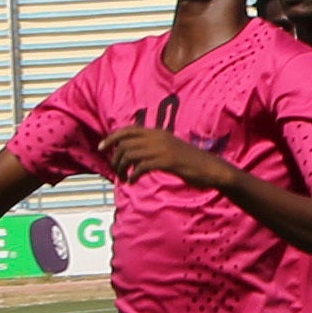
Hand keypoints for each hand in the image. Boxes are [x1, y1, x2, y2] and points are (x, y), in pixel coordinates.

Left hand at [103, 125, 223, 185]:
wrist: (210, 168)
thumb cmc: (190, 162)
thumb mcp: (170, 149)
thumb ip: (153, 148)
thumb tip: (133, 154)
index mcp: (158, 133)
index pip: (128, 130)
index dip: (111, 138)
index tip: (101, 148)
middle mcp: (158, 138)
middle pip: (125, 144)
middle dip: (116, 159)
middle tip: (117, 172)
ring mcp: (163, 149)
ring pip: (130, 155)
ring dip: (122, 169)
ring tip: (124, 178)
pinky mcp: (167, 162)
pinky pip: (141, 167)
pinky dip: (133, 175)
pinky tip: (133, 182)